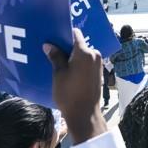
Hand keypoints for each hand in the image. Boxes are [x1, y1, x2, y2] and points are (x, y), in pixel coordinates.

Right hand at [43, 28, 106, 143]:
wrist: (85, 114)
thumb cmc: (69, 93)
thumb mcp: (59, 74)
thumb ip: (55, 57)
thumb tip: (48, 45)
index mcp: (85, 52)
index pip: (76, 34)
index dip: (64, 33)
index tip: (54, 35)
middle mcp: (95, 55)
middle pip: (80, 44)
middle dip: (67, 46)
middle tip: (53, 48)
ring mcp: (98, 64)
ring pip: (83, 54)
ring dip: (72, 55)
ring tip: (58, 59)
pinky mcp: (99, 72)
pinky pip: (87, 62)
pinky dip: (78, 63)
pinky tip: (67, 69)